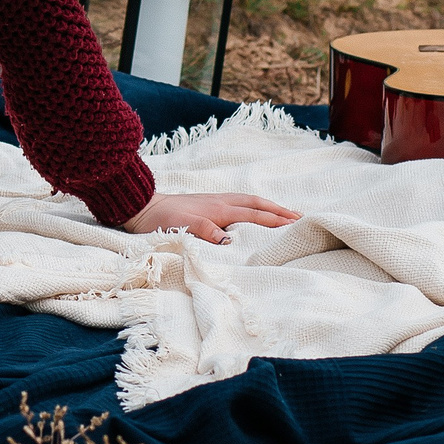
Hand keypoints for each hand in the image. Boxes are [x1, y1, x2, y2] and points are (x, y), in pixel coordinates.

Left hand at [120, 192, 302, 243]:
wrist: (144, 207)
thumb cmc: (163, 220)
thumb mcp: (183, 227)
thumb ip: (206, 232)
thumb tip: (230, 241)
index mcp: (219, 209)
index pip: (254, 215)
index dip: (275, 220)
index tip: (295, 224)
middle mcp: (221, 202)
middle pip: (256, 204)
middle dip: (278, 210)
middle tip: (299, 216)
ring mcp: (215, 201)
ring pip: (249, 202)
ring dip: (268, 207)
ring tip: (284, 212)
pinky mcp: (208, 204)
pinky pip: (239, 203)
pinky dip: (254, 206)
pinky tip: (254, 210)